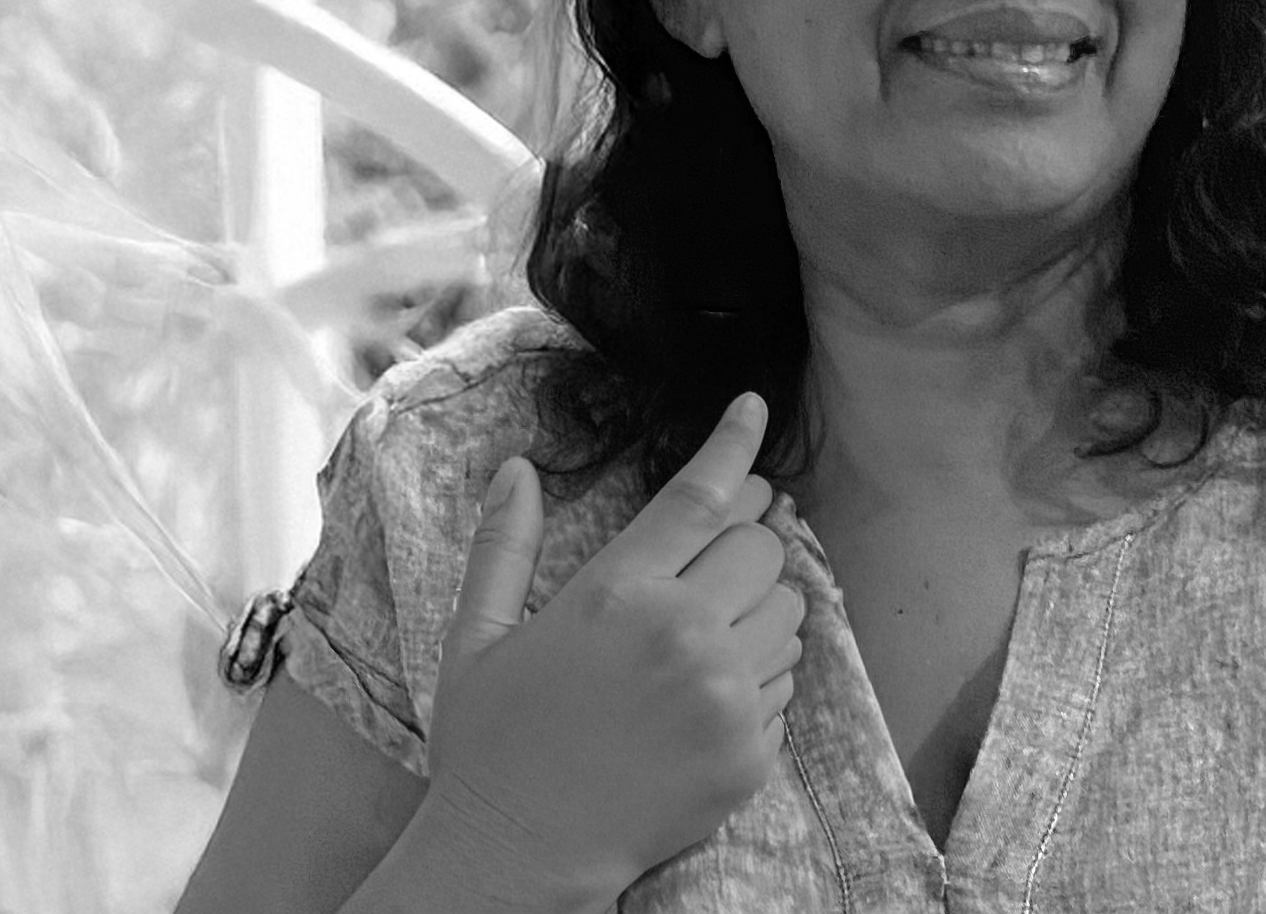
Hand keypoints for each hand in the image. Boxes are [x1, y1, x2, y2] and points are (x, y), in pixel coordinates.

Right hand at [421, 393, 805, 905]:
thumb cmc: (491, 744)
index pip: (703, 495)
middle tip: (706, 566)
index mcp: (617, 594)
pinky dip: (759, 674)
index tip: (754, 407)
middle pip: (763, 546)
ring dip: (757, 607)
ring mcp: (725, 698)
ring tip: (702, 636)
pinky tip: (705, 696)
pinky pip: (786, 680)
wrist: (518, 857)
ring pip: (788, 609)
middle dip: (743, 543)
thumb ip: (504, 545)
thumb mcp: (476, 636)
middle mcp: (683, 636)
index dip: (736, 444)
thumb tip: (517, 467)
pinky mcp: (751, 754)